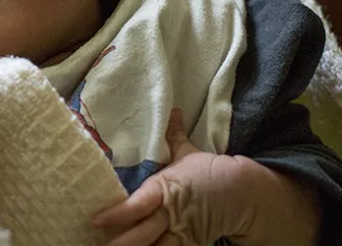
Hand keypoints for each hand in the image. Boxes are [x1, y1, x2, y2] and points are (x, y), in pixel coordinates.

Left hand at [91, 108, 251, 245]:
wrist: (243, 194)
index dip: (118, 214)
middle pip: (143, 235)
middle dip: (121, 243)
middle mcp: (171, 215)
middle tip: (98, 244)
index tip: (97, 219)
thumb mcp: (188, 153)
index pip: (140, 205)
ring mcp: (180, 234)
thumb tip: (172, 109)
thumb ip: (173, 134)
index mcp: (166, 189)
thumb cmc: (210, 172)